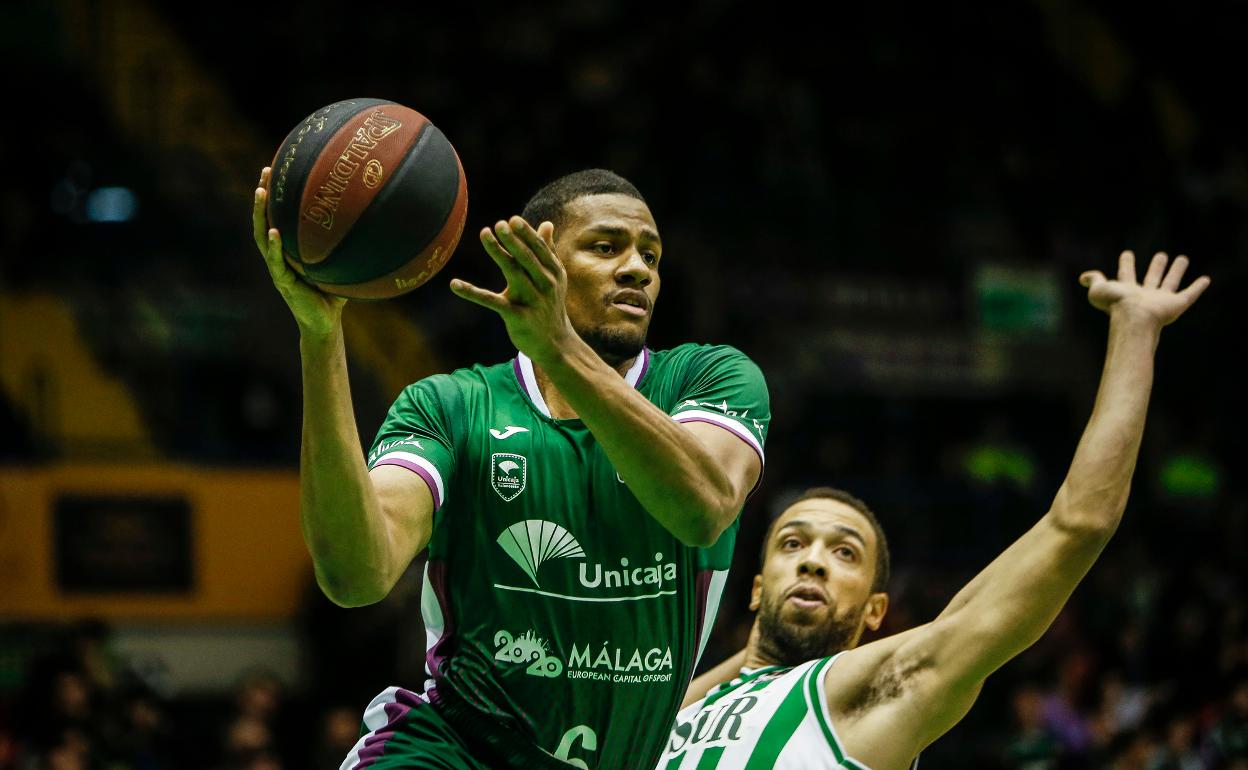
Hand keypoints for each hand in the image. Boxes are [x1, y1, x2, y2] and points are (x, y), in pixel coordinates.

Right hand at [251, 167, 345, 336]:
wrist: (325, 323)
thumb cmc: (333, 293)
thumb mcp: (340, 264)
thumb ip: (347, 246)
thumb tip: (374, 221)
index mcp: (289, 250)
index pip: (277, 217)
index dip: (275, 196)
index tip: (277, 171)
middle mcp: (279, 256)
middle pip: (264, 220)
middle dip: (263, 196)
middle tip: (266, 171)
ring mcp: (277, 268)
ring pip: (261, 237)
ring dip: (260, 215)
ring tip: (261, 193)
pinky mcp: (283, 282)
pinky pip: (275, 262)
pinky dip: (274, 247)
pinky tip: (274, 232)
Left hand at [449, 216, 576, 361]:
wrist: (555, 343)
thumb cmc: (549, 305)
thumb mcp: (554, 278)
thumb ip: (548, 250)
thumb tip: (546, 224)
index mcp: (553, 272)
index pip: (539, 249)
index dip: (526, 234)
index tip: (512, 220)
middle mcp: (545, 284)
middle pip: (527, 258)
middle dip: (514, 240)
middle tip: (500, 223)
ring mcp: (531, 301)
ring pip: (513, 273)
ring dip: (498, 253)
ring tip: (484, 233)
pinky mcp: (517, 317)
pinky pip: (492, 302)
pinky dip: (472, 293)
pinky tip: (454, 284)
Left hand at [1079, 251, 1209, 326]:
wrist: (1134, 319)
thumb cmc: (1115, 305)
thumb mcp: (1099, 290)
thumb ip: (1094, 281)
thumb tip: (1083, 278)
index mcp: (1127, 291)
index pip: (1126, 275)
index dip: (1126, 265)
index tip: (1126, 254)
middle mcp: (1145, 295)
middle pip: (1152, 278)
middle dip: (1156, 267)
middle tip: (1161, 255)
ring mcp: (1161, 300)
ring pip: (1171, 282)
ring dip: (1177, 271)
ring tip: (1182, 258)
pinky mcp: (1177, 305)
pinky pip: (1190, 294)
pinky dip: (1198, 287)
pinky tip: (1205, 280)